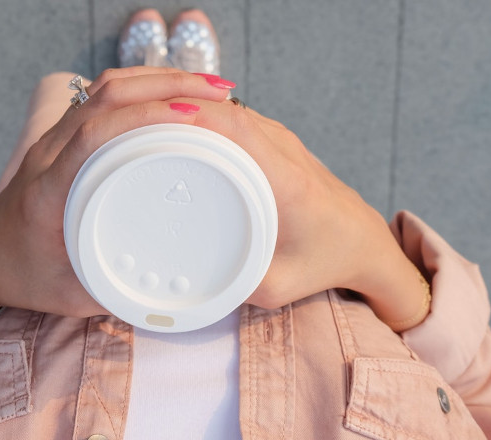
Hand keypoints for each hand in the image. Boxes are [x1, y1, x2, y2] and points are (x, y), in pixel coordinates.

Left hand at [0, 68, 232, 317]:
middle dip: (164, 83)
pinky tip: (172, 94)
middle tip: (217, 90)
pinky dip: (140, 88)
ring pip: (102, 88)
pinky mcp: (62, 138)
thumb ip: (119, 292)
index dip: (144, 117)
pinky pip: (100, 98)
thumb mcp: (73, 295)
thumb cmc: (23, 278)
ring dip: (155, 79)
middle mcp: (48, 155)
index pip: (95, 134)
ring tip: (205, 86)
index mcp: (48, 189)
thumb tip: (177, 290)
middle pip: (104, 95)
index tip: (191, 115)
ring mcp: (53, 141)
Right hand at [166, 98, 427, 326]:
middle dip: (176, 108)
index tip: (150, 121)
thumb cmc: (322, 262)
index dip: (191, 116)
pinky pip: (232, 117)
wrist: (361, 240)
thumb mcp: (274, 287)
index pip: (236, 129)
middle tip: (129, 126)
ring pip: (226, 109)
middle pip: (224, 111)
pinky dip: (202, 117)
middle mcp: (283, 151)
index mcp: (286, 182)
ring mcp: (279, 140)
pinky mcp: (274, 139)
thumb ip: (231, 285)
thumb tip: (178, 284)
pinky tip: (172, 131)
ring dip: (187, 109)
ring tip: (141, 126)